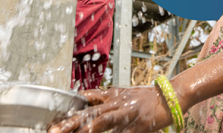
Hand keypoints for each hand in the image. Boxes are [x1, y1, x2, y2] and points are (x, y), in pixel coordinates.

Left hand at [47, 86, 173, 132]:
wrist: (169, 97)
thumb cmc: (145, 97)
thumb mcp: (122, 93)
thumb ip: (103, 97)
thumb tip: (83, 97)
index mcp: (112, 95)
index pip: (86, 99)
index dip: (70, 107)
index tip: (53, 117)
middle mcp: (116, 104)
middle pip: (89, 112)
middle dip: (70, 123)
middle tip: (54, 130)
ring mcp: (126, 115)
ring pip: (103, 122)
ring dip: (88, 129)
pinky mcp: (137, 127)